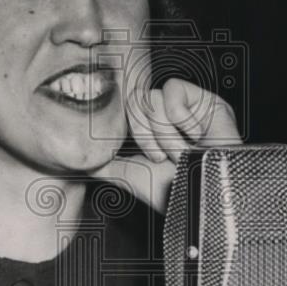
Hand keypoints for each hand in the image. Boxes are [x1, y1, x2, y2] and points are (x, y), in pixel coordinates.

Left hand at [97, 77, 241, 212]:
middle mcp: (167, 116)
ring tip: (184, 153)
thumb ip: (106, 166)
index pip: (126, 110)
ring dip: (166, 133)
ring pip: (152, 98)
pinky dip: (182, 119)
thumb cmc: (172, 190)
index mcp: (151, 129)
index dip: (135, 131)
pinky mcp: (205, 99)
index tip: (153, 157)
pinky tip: (198, 136)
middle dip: (148, 136)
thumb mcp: (131, 176)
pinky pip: (172, 90)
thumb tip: (81, 164)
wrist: (202, 195)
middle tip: (166, 158)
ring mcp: (186, 106)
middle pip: (135, 101)